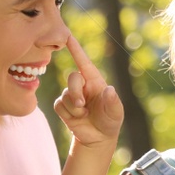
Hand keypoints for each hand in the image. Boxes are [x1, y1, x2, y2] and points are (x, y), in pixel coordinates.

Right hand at [53, 33, 123, 149]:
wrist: (98, 138)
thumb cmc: (109, 121)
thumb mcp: (116, 113)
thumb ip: (113, 102)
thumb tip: (109, 90)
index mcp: (95, 81)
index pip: (84, 63)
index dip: (76, 50)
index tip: (68, 36)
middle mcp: (82, 85)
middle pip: (72, 78)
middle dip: (75, 92)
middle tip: (82, 105)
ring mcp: (72, 95)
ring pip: (65, 94)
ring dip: (74, 108)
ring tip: (84, 115)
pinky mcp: (63, 106)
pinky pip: (59, 105)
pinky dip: (68, 114)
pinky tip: (77, 119)